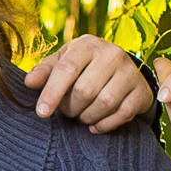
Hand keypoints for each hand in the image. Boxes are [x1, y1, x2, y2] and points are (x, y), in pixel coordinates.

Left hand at [23, 36, 152, 133]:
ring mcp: (130, 72)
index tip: (42, 113)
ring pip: (104, 103)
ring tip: (81, 115)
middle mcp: (112, 54)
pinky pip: (122, 114)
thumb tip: (29, 82)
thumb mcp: (61, 63)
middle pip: (85, 90)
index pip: (66, 69)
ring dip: (87, 117)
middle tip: (67, 111)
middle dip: (70, 108)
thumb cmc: (82, 67)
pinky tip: (94, 125)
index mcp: (87, 45)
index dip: (52, 93)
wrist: (120, 69)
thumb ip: (44, 72)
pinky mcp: (141, 90)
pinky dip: (104, 125)